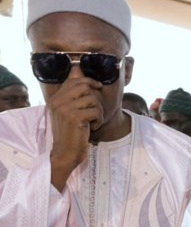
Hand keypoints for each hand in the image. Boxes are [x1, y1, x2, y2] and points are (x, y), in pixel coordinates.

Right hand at [48, 76, 104, 191]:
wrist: (65, 154)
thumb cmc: (71, 134)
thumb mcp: (69, 113)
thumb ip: (73, 97)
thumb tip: (79, 72)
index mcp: (55, 98)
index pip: (74, 80)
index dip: (89, 81)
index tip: (98, 86)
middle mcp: (57, 101)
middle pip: (85, 87)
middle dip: (95, 99)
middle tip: (95, 113)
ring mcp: (64, 108)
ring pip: (92, 100)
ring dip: (98, 112)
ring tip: (93, 122)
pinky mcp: (74, 117)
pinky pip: (96, 111)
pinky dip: (99, 120)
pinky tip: (93, 128)